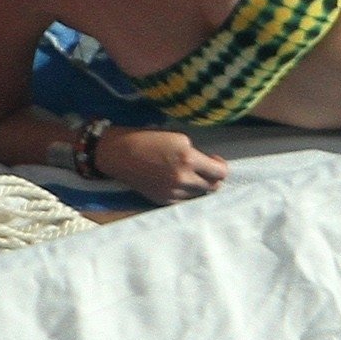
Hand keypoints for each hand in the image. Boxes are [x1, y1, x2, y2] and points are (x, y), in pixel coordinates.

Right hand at [93, 126, 228, 204]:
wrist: (119, 154)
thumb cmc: (148, 139)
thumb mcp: (178, 138)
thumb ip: (196, 153)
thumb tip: (208, 163)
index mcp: (188, 158)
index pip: (220, 172)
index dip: (220, 166)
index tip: (214, 160)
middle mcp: (182, 178)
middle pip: (213, 186)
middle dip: (213, 177)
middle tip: (205, 169)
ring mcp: (172, 192)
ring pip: (200, 195)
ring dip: (200, 186)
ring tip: (191, 176)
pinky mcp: (163, 200)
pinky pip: (185, 201)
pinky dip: (186, 193)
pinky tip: (180, 184)